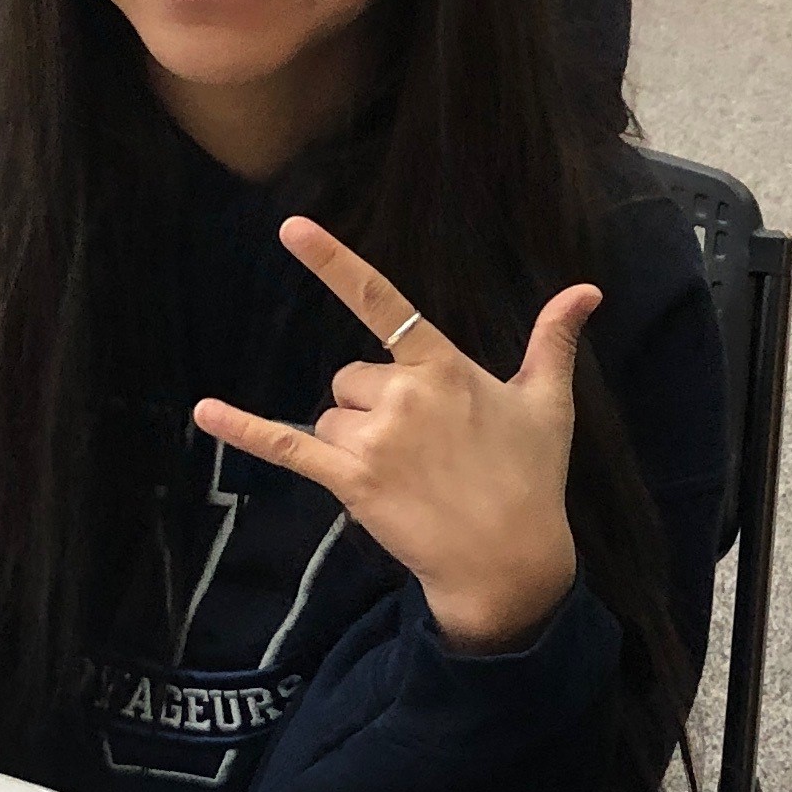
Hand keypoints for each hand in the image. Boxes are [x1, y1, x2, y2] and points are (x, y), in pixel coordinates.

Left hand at [193, 216, 596, 649]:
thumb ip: (553, 341)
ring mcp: (374, 439)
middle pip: (351, 378)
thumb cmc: (531, 479)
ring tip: (408, 477)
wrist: (510, 563)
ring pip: (332, 417)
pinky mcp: (351, 480)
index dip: (334, 263)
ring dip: (355, 442)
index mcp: (444, 368)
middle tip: (426, 451)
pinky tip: (205, 409)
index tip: (290, 228)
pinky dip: (242, 429)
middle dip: (375, 408)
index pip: (382, 302)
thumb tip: (587, 291)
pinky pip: (286, 446)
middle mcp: (403, 395)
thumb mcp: (548, 404)